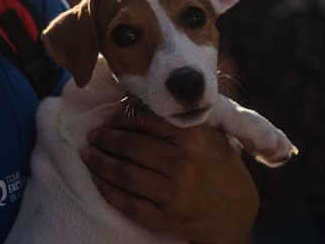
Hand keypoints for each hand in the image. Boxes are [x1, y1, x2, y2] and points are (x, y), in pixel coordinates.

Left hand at [82, 102, 257, 243]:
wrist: (235, 213)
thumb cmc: (221, 167)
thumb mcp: (211, 137)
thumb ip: (183, 121)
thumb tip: (141, 105)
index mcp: (194, 138)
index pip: (149, 121)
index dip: (124, 118)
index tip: (110, 117)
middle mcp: (183, 164)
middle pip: (132, 146)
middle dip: (107, 138)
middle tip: (93, 134)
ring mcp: (173, 194)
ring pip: (125, 173)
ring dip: (101, 162)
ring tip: (88, 153)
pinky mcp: (165, 219)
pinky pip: (127, 202)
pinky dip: (108, 190)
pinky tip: (97, 180)